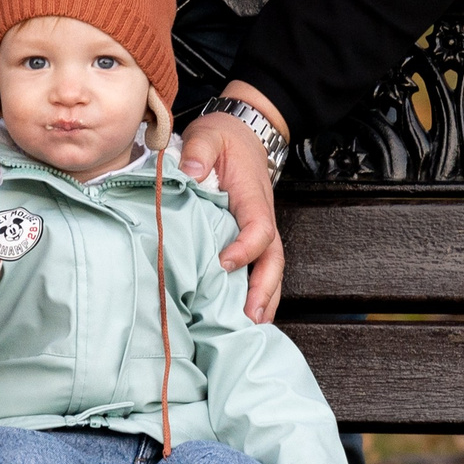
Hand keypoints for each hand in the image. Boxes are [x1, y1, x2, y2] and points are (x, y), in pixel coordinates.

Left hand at [180, 80, 288, 324]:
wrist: (243, 134)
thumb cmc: (224, 138)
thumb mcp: (209, 135)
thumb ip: (199, 150)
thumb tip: (190, 171)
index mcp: (252, 196)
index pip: (259, 228)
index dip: (246, 248)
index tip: (223, 264)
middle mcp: (262, 217)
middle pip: (273, 258)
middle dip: (264, 289)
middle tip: (250, 319)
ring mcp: (259, 229)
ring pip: (270, 269)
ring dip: (264, 298)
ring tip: (250, 329)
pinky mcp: (249, 237)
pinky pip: (258, 267)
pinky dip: (255, 292)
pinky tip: (242, 316)